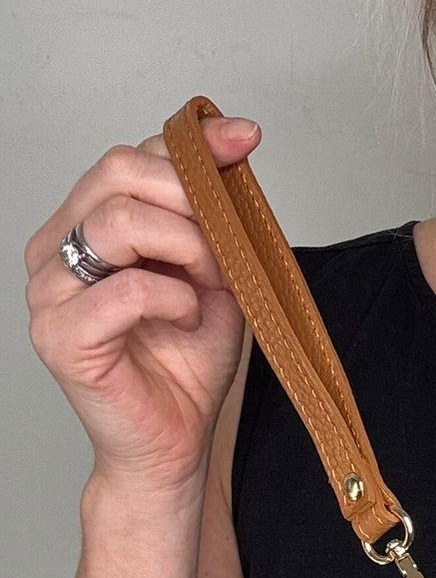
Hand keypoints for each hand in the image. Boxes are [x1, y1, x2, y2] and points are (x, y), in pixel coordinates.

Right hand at [23, 113, 260, 494]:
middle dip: (189, 199)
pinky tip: (185, 318)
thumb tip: (234, 137)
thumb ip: (211, 207)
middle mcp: (55, 250)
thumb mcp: (213, 269)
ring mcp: (48, 292)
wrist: (176, 441)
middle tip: (221, 249)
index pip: (129, 157)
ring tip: (205, 287)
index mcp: (83, 225)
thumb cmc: (187, 361)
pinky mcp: (59, 336)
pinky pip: (123, 289)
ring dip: (185, 247)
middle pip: (117, 172)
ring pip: (117, 222)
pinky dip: (172, 298)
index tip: (245, 142)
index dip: (192, 147)